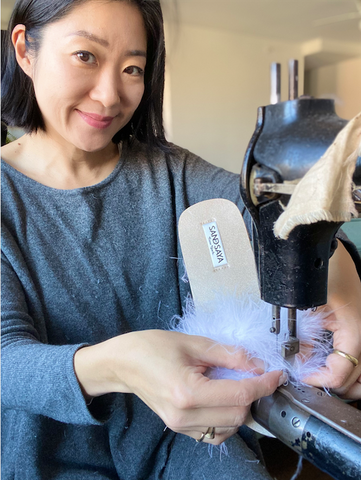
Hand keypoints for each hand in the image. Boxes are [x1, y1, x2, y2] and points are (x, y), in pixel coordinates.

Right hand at [74, 330, 284, 443]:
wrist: (123, 363)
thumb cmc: (152, 346)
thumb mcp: (192, 343)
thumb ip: (228, 355)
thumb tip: (258, 363)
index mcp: (188, 392)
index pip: (239, 395)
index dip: (264, 384)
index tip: (276, 373)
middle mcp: (185, 416)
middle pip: (238, 414)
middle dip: (254, 394)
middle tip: (255, 373)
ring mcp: (181, 427)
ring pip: (230, 427)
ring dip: (241, 407)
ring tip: (236, 384)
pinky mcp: (180, 429)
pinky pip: (215, 433)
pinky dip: (227, 419)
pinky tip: (222, 399)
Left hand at [305, 241, 360, 398]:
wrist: (326, 250)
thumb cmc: (321, 271)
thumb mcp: (306, 305)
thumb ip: (301, 335)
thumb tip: (294, 358)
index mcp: (354, 331)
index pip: (340, 374)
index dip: (317, 379)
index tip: (299, 375)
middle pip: (355, 380)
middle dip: (329, 381)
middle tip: (306, 375)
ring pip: (358, 371)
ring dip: (338, 376)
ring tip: (314, 370)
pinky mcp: (355, 327)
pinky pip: (352, 354)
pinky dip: (339, 362)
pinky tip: (319, 356)